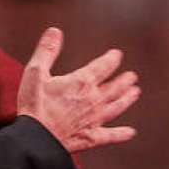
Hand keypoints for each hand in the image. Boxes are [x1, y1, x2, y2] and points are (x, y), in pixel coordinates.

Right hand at [18, 27, 139, 152]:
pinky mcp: (91, 137)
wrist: (35, 138)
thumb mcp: (35, 72)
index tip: (116, 55)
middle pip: (115, 87)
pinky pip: (110, 135)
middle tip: (132, 76)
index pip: (103, 66)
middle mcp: (94, 100)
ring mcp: (94, 119)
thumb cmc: (33, 104)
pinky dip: (121, 134)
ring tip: (135, 93)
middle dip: (124, 80)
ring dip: (127, 99)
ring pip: (116, 107)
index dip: (111, 59)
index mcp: (82, 82)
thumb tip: (55, 30)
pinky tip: (130, 132)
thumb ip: (47, 51)